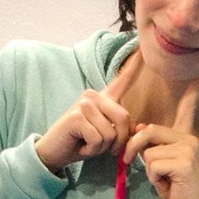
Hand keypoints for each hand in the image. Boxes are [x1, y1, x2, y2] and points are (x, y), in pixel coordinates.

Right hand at [35, 50, 141, 171]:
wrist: (54, 152)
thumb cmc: (82, 143)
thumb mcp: (106, 136)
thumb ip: (122, 130)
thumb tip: (140, 128)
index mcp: (104, 98)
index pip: (123, 79)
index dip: (135, 64)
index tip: (143, 46)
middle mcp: (94, 95)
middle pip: (124, 119)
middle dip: (118, 142)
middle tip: (102, 148)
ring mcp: (84, 103)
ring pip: (111, 133)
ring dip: (101, 148)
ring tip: (87, 143)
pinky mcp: (77, 115)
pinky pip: (98, 139)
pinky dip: (91, 150)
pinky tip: (80, 145)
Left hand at [123, 79, 198, 198]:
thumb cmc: (171, 186)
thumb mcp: (158, 162)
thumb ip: (151, 144)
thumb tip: (139, 128)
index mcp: (184, 137)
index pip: (185, 112)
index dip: (190, 98)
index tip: (196, 82)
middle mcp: (189, 140)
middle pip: (150, 131)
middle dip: (134, 146)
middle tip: (126, 160)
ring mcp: (189, 151)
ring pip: (150, 152)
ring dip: (148, 169)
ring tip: (160, 178)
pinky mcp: (185, 163)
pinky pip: (154, 165)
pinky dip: (153, 177)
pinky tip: (166, 184)